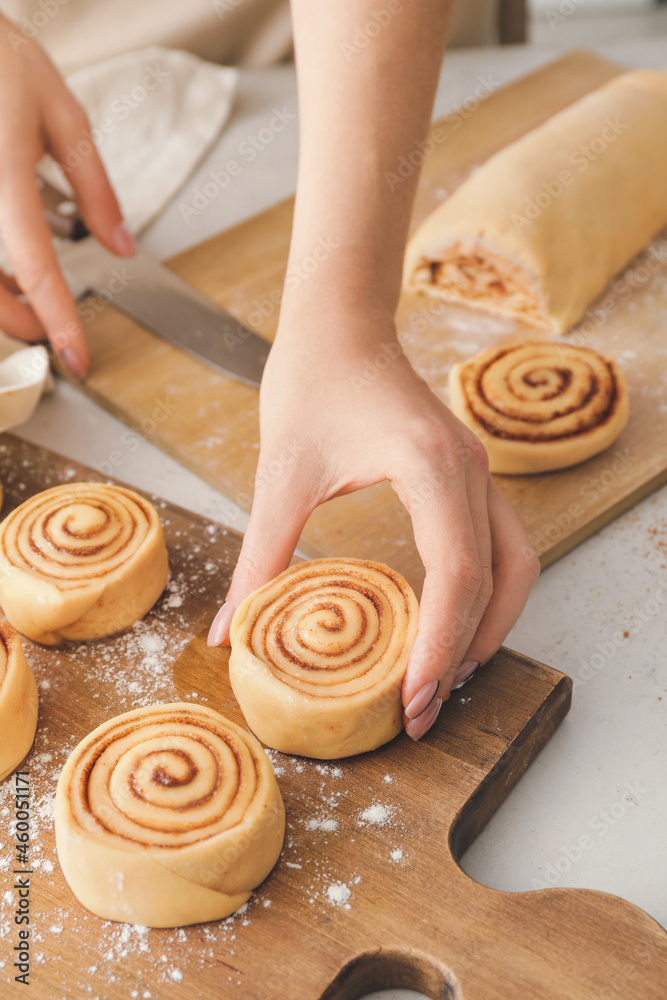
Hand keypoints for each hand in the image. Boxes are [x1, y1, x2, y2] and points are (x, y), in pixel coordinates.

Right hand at [0, 17, 134, 375]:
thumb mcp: (62, 115)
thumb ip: (96, 188)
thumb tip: (121, 246)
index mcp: (3, 174)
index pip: (36, 267)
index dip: (58, 322)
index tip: (78, 359)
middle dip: (20, 322)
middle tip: (52, 333)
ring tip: (27, 298)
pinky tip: (5, 268)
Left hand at [208, 292, 539, 739]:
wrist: (339, 323)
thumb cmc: (311, 381)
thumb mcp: (280, 475)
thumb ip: (260, 558)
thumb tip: (229, 633)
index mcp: (431, 467)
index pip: (456, 576)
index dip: (439, 647)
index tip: (413, 702)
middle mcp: (470, 470)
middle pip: (495, 581)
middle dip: (465, 652)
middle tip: (423, 710)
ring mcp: (477, 469)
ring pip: (515, 565)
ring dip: (489, 625)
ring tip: (446, 676)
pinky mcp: (468, 472)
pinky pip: (499, 545)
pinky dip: (486, 592)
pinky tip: (451, 622)